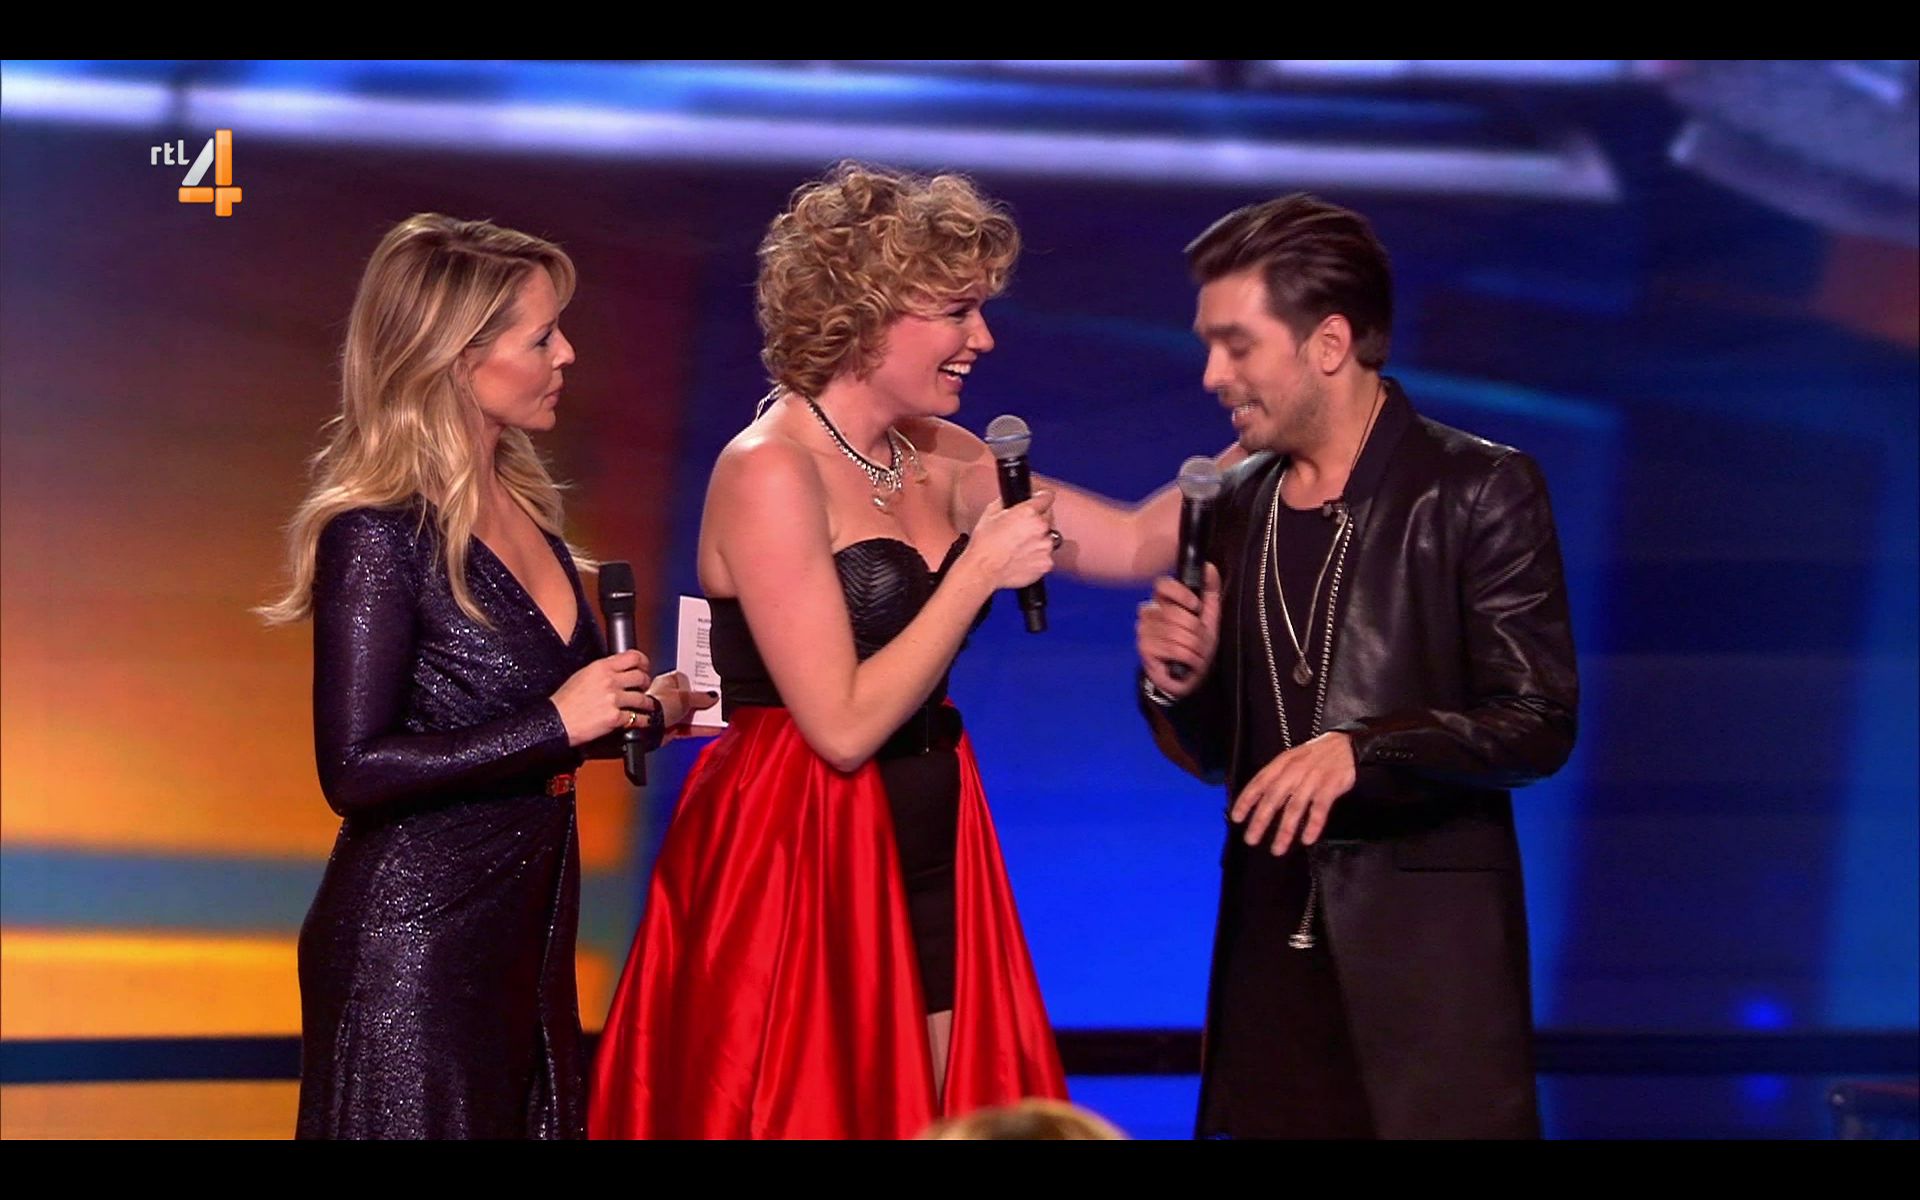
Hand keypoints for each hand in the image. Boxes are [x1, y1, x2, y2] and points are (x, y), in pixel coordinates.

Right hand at [550, 649, 651, 746]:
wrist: (556, 721)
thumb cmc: (564, 701)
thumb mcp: (581, 675)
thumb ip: (602, 670)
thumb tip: (617, 670)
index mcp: (601, 667)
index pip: (632, 657)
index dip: (643, 662)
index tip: (645, 667)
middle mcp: (609, 681)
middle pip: (641, 677)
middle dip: (646, 683)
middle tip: (645, 686)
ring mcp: (613, 699)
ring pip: (642, 698)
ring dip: (648, 703)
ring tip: (648, 705)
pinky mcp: (615, 717)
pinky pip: (637, 718)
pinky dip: (643, 720)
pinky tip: (643, 720)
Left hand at [646, 671, 720, 742]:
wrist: (647, 728)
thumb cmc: (658, 706)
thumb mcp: (685, 697)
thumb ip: (701, 697)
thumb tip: (713, 695)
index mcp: (666, 682)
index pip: (685, 678)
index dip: (698, 681)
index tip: (710, 683)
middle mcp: (667, 698)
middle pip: (690, 698)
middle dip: (703, 701)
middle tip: (717, 701)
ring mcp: (669, 713)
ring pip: (691, 714)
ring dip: (704, 716)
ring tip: (719, 716)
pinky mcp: (671, 728)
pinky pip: (689, 728)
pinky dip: (701, 729)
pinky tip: (713, 729)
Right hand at [963, 490, 1058, 590]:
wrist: (983, 570)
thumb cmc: (984, 544)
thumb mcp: (990, 512)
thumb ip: (1007, 501)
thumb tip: (1013, 498)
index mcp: (1029, 512)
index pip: (1047, 497)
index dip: (1042, 498)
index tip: (1041, 500)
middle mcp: (1041, 528)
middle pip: (1049, 517)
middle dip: (1038, 520)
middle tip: (1022, 529)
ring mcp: (1045, 547)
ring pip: (1048, 538)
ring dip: (1039, 539)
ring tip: (1020, 546)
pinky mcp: (1046, 564)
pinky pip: (1046, 556)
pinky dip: (1037, 556)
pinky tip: (1022, 557)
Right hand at [1137, 563, 1220, 699]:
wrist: (1187, 677)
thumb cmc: (1195, 645)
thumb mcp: (1208, 617)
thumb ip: (1209, 591)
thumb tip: (1209, 566)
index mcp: (1162, 601)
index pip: (1163, 585)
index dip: (1182, 594)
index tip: (1196, 607)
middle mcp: (1148, 613)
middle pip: (1176, 613)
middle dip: (1197, 632)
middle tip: (1201, 642)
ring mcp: (1144, 631)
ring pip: (1177, 633)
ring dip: (1196, 648)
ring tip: (1197, 654)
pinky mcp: (1144, 649)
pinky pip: (1174, 649)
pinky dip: (1190, 658)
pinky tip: (1190, 663)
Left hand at [1230, 732, 1356, 853]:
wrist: (1346, 745)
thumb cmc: (1316, 756)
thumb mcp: (1292, 760)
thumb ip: (1276, 778)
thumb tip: (1258, 801)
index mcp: (1282, 764)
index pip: (1259, 782)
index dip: (1246, 800)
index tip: (1237, 818)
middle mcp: (1294, 771)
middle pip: (1273, 798)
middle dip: (1260, 820)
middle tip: (1251, 839)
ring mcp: (1313, 779)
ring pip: (1295, 807)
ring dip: (1285, 830)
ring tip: (1277, 848)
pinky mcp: (1331, 786)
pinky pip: (1320, 808)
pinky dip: (1313, 825)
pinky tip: (1307, 839)